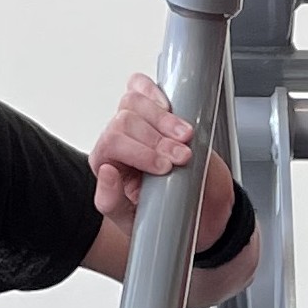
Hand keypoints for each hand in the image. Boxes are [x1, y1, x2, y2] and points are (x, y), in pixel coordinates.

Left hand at [91, 74, 230, 244]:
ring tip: (186, 138)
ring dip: (164, 119)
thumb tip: (106, 173)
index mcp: (106, 163)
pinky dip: (155, 91)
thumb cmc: (164, 215)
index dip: (140, 152)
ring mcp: (138, 123)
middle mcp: (119, 140)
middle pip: (124, 121)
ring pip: (134, 101)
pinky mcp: (156, 111)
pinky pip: (141, 87)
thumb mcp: (133, 221)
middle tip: (181, 158)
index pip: (112, 144)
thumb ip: (111, 200)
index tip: (165, 167)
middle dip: (157, 140)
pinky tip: (172, 107)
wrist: (200, 211)